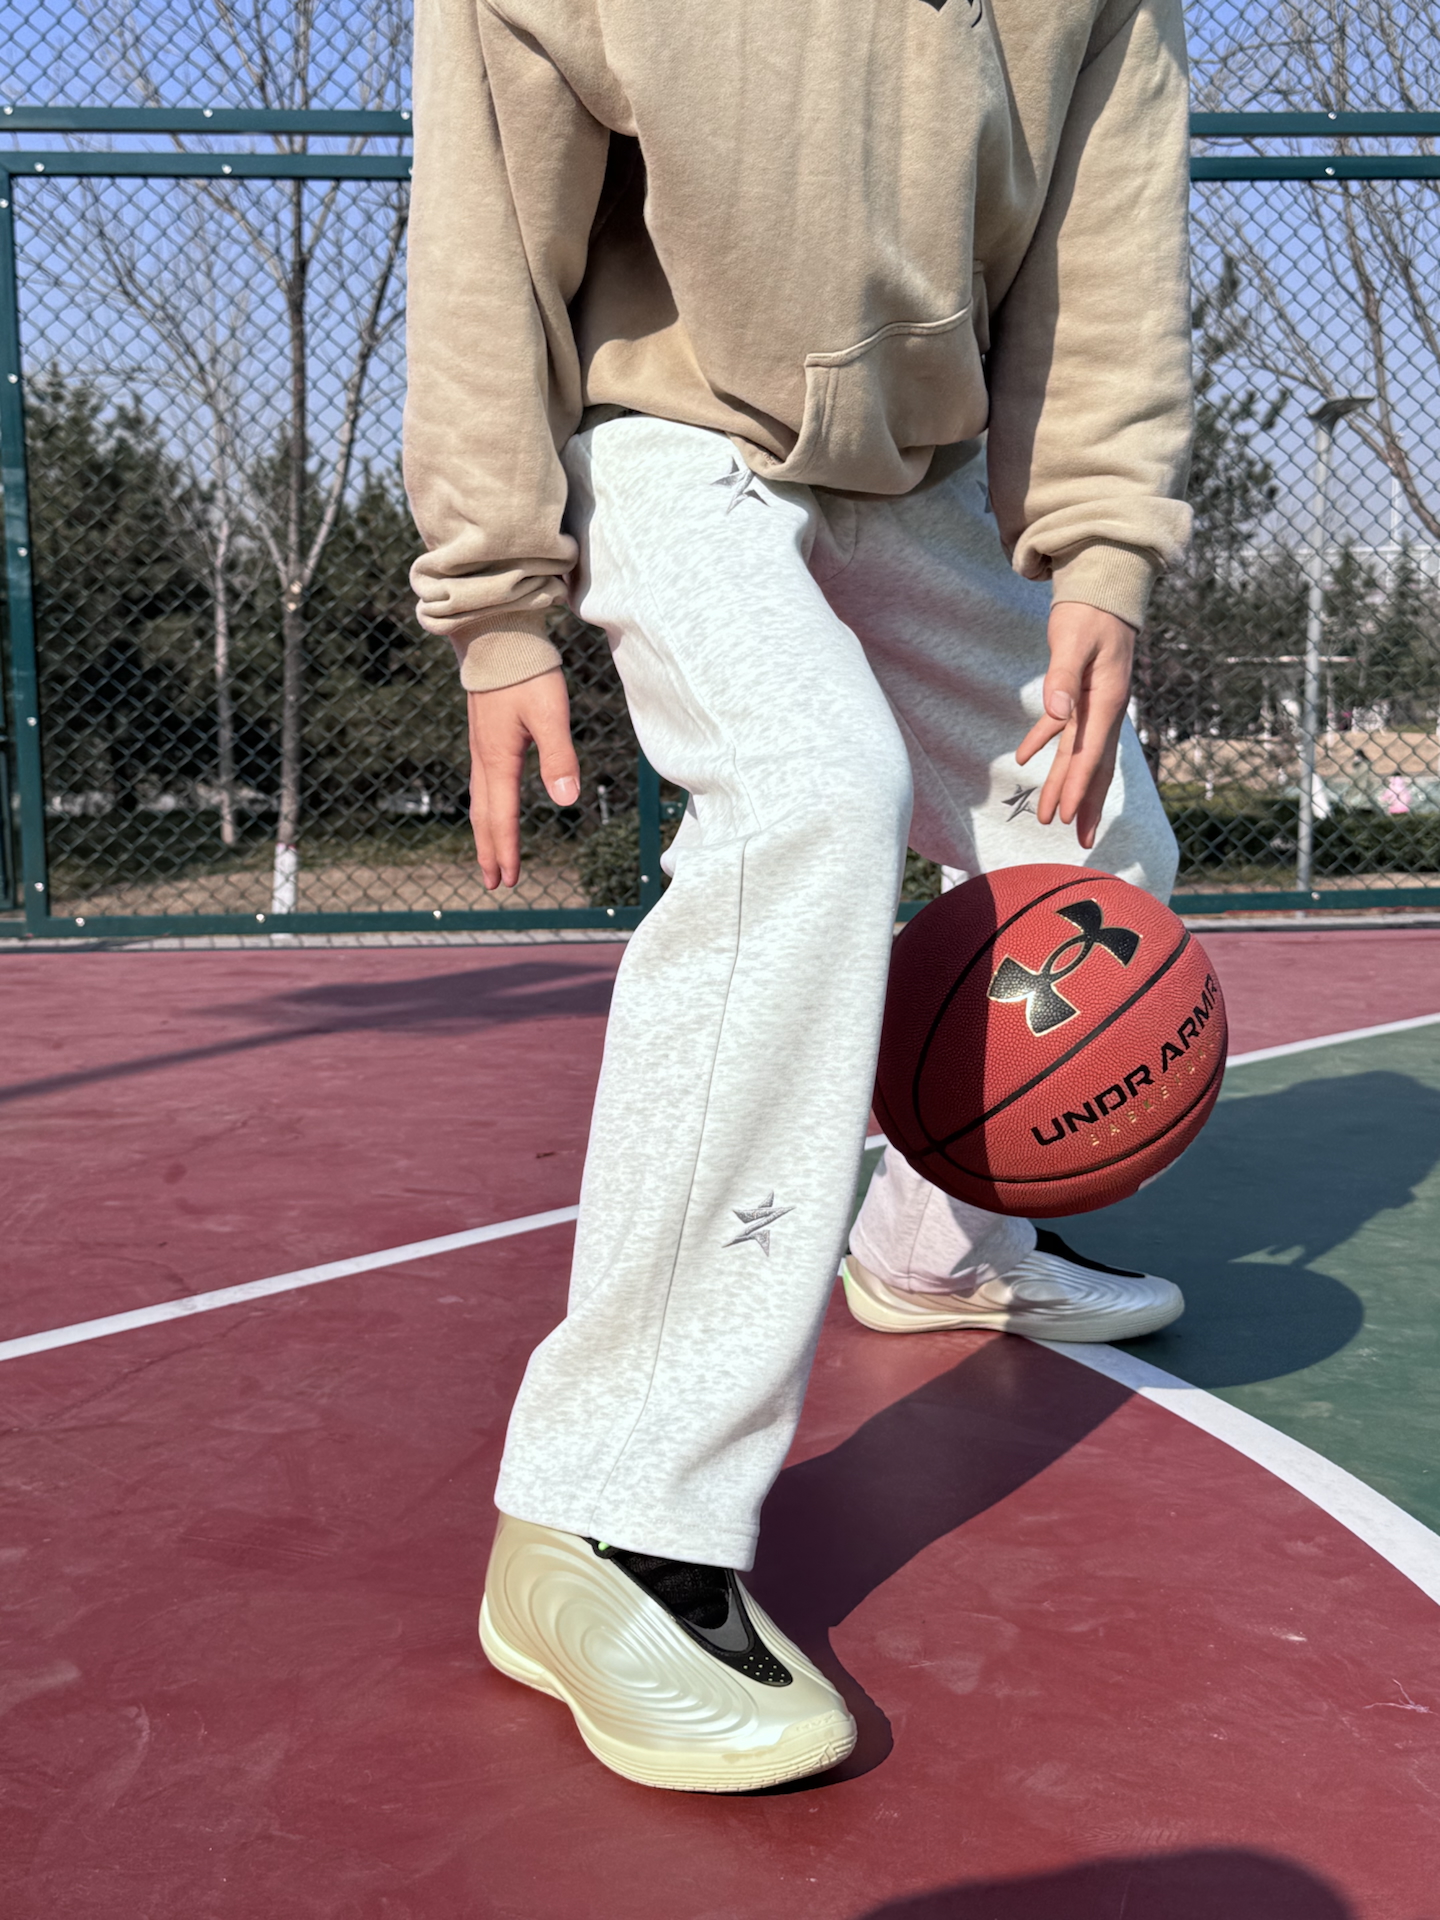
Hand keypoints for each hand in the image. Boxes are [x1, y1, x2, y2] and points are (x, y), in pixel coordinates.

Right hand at [467, 669, 579, 888]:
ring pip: (480, 800)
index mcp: (499, 759)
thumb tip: (566, 800)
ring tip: (490, 854)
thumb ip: (559, 756)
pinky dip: (485, 806)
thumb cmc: (526, 671)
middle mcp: (484, 758)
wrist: (497, 634)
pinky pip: (482, 783)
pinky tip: (492, 805)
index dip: (507, 850)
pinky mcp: (484, 735)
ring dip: (485, 831)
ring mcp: (480, 746)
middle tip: (495, 883)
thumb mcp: (550, 713)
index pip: (503, 816)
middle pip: (484, 816)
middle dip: (491, 851)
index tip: (509, 880)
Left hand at [1016, 603, 1136, 850]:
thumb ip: (1062, 679)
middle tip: (1075, 839)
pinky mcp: (1086, 695)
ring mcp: (1098, 704)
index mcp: (1105, 700)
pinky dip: (1051, 746)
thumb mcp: (1071, 642)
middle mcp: (1106, 708)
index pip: (1089, 753)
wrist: (1104, 587)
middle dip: (1083, 802)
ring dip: (1074, 787)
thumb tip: (1057, 713)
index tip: (1064, 815)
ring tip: (1063, 820)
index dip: (1077, 786)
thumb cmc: (1087, 613)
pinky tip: (1029, 760)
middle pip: (1094, 764)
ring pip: (1086, 755)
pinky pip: (1070, 730)